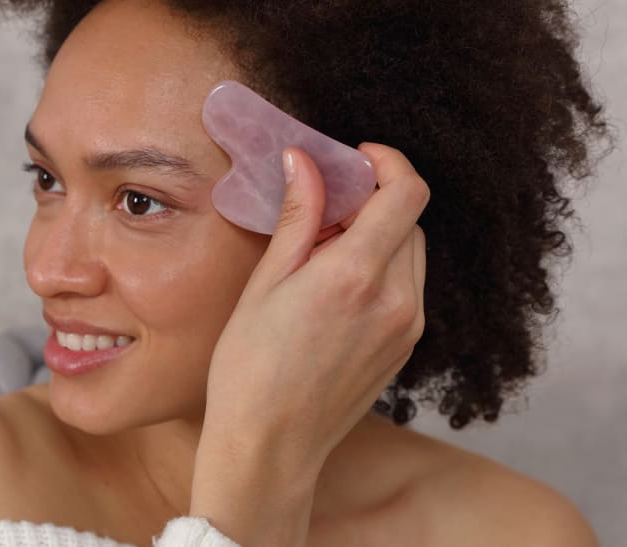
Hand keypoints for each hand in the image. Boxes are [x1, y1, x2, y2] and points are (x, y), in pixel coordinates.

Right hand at [189, 142, 429, 545]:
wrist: (270, 446)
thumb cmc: (251, 369)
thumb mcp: (265, 284)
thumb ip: (296, 217)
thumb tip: (304, 161)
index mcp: (356, 275)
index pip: (407, 193)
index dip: (388, 164)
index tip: (356, 160)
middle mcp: (397, 299)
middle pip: (409, 221)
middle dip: (372, 204)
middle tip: (321, 216)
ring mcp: (407, 328)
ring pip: (410, 255)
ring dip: (377, 240)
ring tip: (322, 261)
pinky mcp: (405, 349)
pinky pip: (406, 290)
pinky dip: (381, 274)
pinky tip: (335, 295)